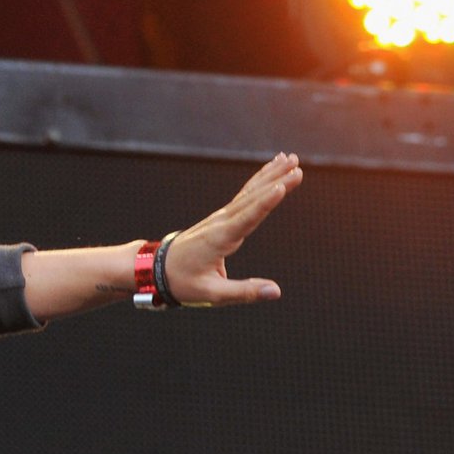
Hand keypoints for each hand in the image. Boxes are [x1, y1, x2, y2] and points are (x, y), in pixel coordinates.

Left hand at [161, 152, 302, 305]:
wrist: (156, 268)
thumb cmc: (182, 282)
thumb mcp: (212, 294)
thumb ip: (244, 292)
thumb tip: (276, 291)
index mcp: (219, 239)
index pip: (246, 218)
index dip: (265, 203)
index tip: (281, 186)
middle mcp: (220, 223)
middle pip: (252, 199)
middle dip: (276, 182)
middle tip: (298, 167)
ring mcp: (220, 217)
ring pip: (249, 192)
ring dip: (270, 175)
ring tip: (291, 159)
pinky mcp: (222, 217)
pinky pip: (244, 196)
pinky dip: (259, 181)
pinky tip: (272, 169)